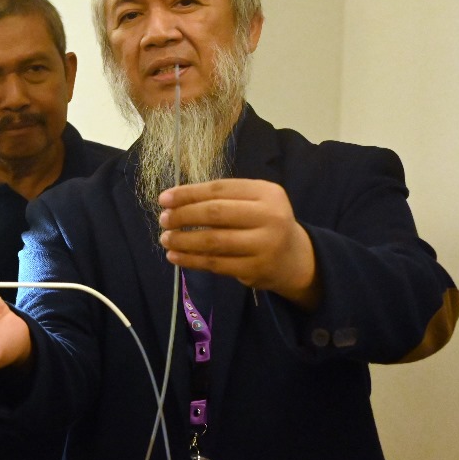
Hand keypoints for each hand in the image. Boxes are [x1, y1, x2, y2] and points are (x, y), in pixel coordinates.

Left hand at [158, 178, 320, 308]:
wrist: (295, 258)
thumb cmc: (264, 223)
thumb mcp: (252, 202)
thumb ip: (221, 198)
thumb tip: (173, 201)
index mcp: (267, 193)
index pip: (220, 189)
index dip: (188, 193)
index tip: (163, 199)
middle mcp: (270, 216)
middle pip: (216, 213)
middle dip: (183, 216)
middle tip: (164, 220)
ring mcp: (265, 245)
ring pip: (214, 241)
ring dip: (183, 240)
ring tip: (166, 239)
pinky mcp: (256, 270)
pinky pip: (216, 264)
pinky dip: (191, 260)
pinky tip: (175, 256)